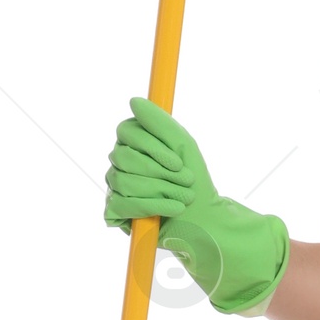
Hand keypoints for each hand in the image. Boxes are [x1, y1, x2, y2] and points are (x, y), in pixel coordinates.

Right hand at [104, 94, 288, 314]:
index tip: (179, 162)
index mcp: (133, 141)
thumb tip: (134, 100)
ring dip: (162, 191)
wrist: (203, 219)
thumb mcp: (182, 145)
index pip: (126, 132)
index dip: (153, 148)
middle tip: (186, 182)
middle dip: (161, 173)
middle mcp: (120, 161)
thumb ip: (160, 122)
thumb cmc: (193, 180)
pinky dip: (151, 207)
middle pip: (125, 158)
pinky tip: (172, 210)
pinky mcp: (116, 212)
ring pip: (125, 182)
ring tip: (184, 199)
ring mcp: (115, 186)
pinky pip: (121, 205)